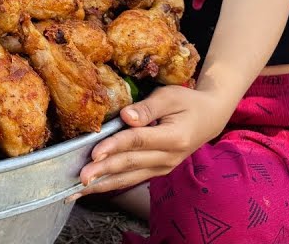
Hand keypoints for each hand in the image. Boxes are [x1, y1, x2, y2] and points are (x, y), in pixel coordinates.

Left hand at [74, 85, 233, 196]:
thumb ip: (147, 108)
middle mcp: (169, 157)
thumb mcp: (170, 96)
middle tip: (80, 178)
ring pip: (129, 178)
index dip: (115, 146)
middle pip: (131, 164)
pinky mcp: (157, 171)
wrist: (210, 118)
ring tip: (79, 191)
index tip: (94, 152)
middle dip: (104, 171)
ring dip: (103, 184)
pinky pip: (132, 179)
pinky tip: (93, 187)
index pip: (138, 141)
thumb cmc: (187, 102)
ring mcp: (164, 167)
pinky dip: (111, 183)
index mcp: (174, 137)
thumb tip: (126, 117)